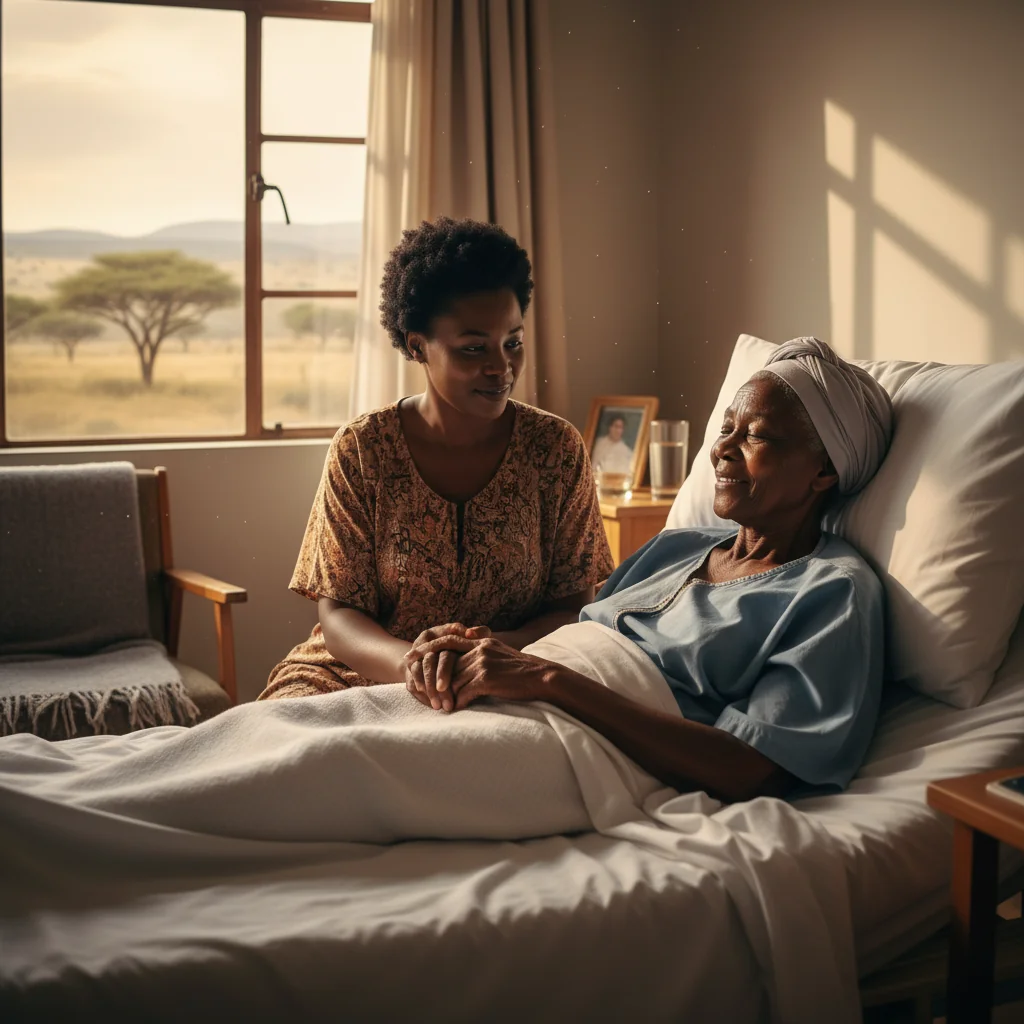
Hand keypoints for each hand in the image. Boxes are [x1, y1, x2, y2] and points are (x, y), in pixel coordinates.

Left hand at [407, 635, 553, 710]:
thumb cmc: (521, 671)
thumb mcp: (499, 654)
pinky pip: (463, 693)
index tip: (410, 656)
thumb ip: (480, 654)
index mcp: (481, 641)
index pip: (447, 640)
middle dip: (433, 679)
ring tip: (441, 706)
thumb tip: (461, 665)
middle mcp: (479, 649)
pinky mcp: (486, 678)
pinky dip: (458, 703)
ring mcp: (482, 663)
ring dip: (446, 695)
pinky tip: (456, 710)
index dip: (427, 647)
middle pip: (447, 664)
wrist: (542, 677)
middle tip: (417, 687)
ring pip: (453, 681)